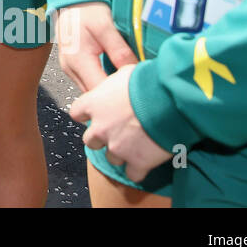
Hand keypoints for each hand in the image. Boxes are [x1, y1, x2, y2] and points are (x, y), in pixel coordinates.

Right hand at [54, 1, 138, 93]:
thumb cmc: (86, 9)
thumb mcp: (106, 26)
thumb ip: (119, 51)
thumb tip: (133, 72)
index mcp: (77, 61)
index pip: (99, 92)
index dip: (117, 96)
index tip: (136, 94)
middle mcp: (70, 69)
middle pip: (94, 95)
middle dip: (114, 97)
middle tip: (136, 93)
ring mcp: (70, 69)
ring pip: (92, 91)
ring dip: (108, 90)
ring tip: (127, 85)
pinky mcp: (73, 66)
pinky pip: (89, 82)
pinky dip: (102, 82)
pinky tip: (116, 77)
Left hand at [69, 65, 171, 182]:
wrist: (169, 101)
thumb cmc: (147, 81)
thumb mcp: (125, 72)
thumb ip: (116, 81)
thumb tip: (121, 79)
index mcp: (93, 104)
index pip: (77, 113)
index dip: (86, 114)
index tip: (94, 114)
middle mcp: (100, 128)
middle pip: (91, 140)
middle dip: (101, 137)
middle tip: (117, 131)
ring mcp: (117, 147)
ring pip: (111, 158)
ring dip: (121, 153)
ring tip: (136, 145)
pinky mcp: (137, 162)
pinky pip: (132, 174)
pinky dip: (139, 169)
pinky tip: (147, 161)